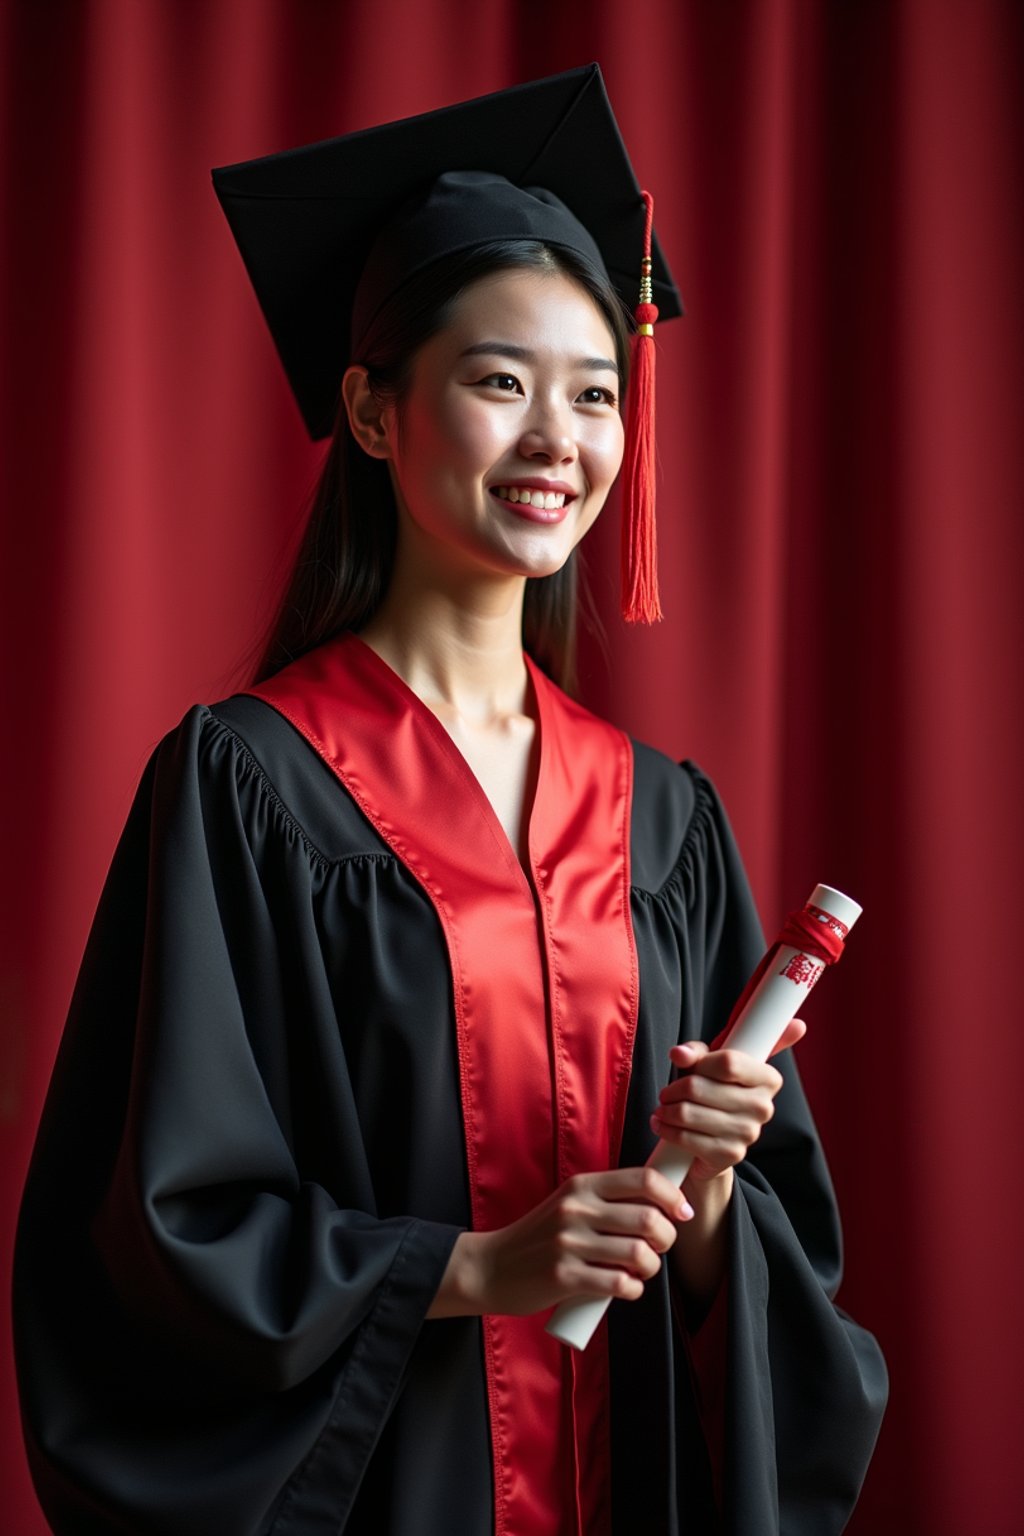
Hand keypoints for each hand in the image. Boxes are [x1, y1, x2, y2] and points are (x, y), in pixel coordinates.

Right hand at [427, 1166, 691, 1318]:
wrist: (490, 1267)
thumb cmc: (539, 1238)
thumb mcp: (569, 1204)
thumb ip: (605, 1201)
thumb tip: (660, 1205)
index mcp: (582, 1186)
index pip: (643, 1180)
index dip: (673, 1196)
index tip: (682, 1212)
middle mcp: (577, 1209)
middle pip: (648, 1218)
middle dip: (667, 1238)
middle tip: (660, 1248)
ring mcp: (569, 1243)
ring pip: (638, 1253)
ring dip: (651, 1267)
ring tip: (641, 1271)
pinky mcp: (564, 1277)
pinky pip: (619, 1284)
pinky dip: (633, 1290)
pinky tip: (627, 1288)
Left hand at [651, 1018, 805, 1183]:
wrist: (718, 1140)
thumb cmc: (714, 1095)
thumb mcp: (707, 1066)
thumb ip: (694, 1054)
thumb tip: (679, 1053)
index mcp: (766, 1079)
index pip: (728, 1062)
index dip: (700, 1063)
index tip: (687, 1067)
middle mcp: (762, 1107)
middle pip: (699, 1087)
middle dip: (673, 1089)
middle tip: (666, 1094)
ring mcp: (747, 1133)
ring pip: (687, 1113)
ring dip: (667, 1110)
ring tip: (663, 1109)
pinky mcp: (729, 1154)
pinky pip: (685, 1138)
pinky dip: (667, 1130)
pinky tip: (663, 1125)